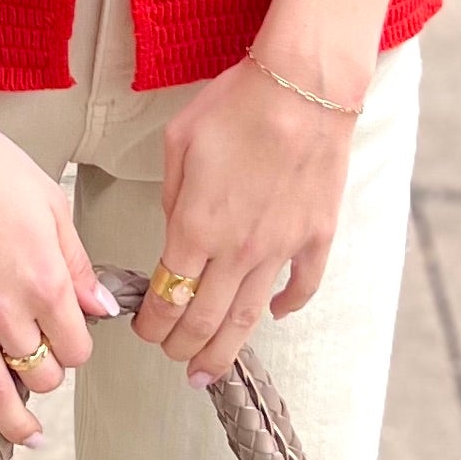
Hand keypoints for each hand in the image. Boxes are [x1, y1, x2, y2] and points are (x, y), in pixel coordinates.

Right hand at [0, 97, 117, 446]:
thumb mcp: (54, 207)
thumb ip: (79, 265)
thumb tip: (101, 308)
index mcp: (44, 285)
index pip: (78, 350)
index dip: (80, 346)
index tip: (74, 335)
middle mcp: (3, 312)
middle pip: (41, 376)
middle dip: (50, 371)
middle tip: (46, 356)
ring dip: (13, 418)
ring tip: (25, 431)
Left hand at [129, 58, 362, 385]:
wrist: (303, 86)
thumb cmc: (236, 103)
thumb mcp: (180, 141)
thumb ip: (172, 196)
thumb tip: (176, 230)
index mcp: (196, 226)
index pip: (168, 295)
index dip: (152, 323)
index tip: (144, 332)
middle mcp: (237, 249)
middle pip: (205, 320)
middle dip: (182, 347)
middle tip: (172, 359)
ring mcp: (281, 248)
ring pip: (248, 318)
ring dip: (225, 351)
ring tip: (209, 373)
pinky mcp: (316, 237)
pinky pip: (301, 287)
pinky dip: (285, 307)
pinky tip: (272, 314)